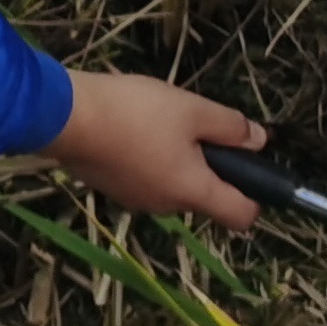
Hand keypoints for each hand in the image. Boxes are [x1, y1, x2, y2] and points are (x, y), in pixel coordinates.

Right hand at [43, 71, 265, 228]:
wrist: (66, 118)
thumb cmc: (136, 113)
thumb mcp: (192, 109)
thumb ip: (230, 127)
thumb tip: (260, 141)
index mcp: (193, 191)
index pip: (241, 216)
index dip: (255, 195)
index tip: (249, 164)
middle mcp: (167, 206)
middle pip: (204, 195)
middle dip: (208, 164)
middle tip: (195, 123)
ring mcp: (137, 200)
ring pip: (172, 184)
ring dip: (176, 158)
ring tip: (159, 119)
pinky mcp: (113, 188)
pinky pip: (145, 178)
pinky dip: (148, 159)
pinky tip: (132, 127)